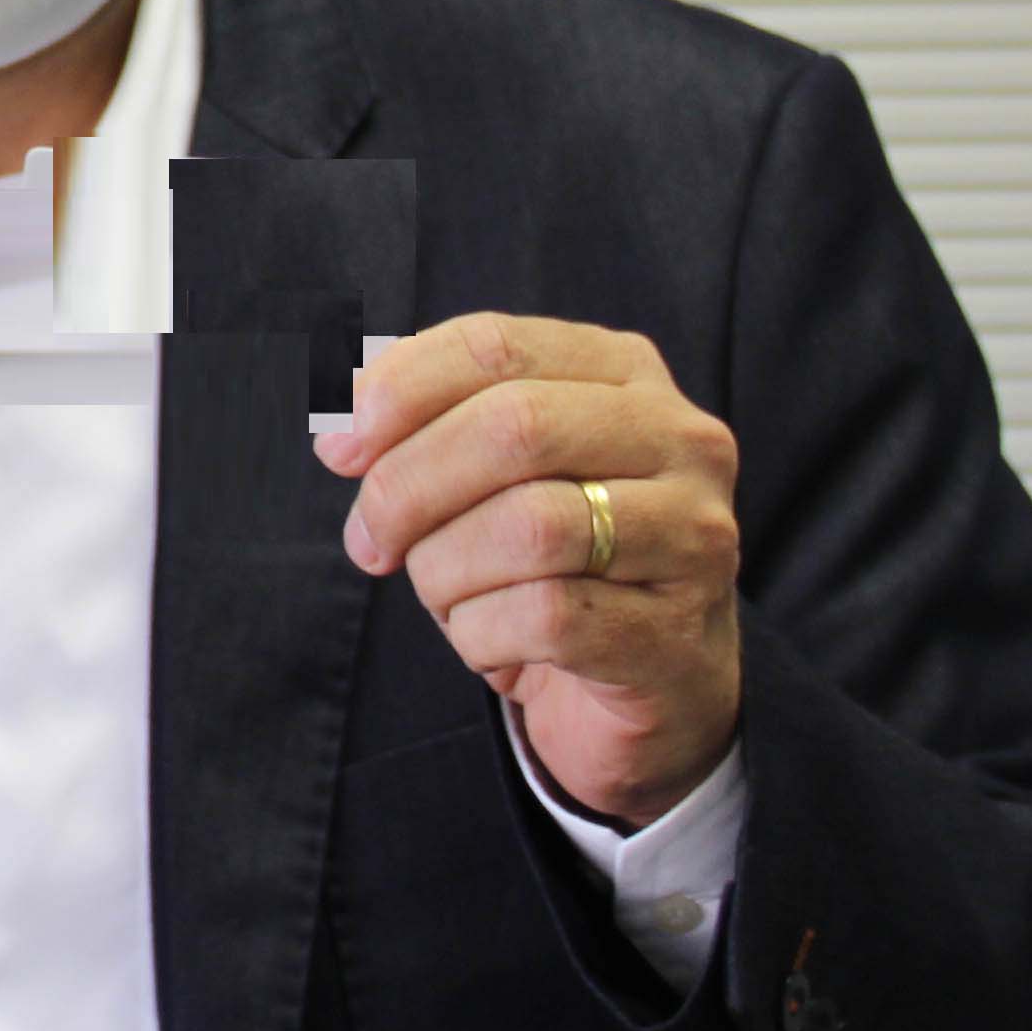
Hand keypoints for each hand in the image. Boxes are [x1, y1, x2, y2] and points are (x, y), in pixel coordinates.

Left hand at [314, 312, 744, 828]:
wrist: (655, 684)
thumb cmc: (558, 562)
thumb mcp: (496, 474)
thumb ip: (426, 423)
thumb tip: (340, 421)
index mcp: (625, 375)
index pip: (494, 347)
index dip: (397, 392)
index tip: (339, 451)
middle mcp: (679, 440)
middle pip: (513, 427)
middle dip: (409, 487)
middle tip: (370, 542)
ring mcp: (693, 535)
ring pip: (531, 528)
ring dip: (445, 572)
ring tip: (446, 599)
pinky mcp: (675, 630)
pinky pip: (546, 618)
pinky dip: (481, 637)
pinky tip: (490, 647)